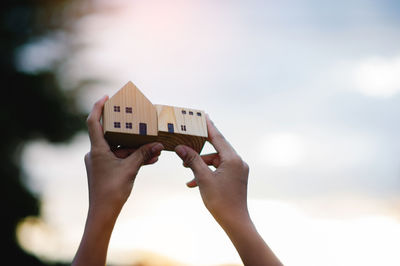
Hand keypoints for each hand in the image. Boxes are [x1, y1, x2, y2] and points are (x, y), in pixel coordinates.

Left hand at [73, 96, 163, 265]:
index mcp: (97, 150)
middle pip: (111, 134)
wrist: (103, 212)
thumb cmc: (112, 191)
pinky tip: (150, 159)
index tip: (106, 97)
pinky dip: (132, 157)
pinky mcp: (106, 169)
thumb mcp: (131, 169)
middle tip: (137, 118)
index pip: (93, 122)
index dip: (98, 107)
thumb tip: (159, 145)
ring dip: (135, 148)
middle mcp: (96, 153)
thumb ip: (144, 154)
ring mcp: (100, 162)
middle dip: (127, 129)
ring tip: (153, 147)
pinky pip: (120, 158)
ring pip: (119, 148)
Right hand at [175, 116, 281, 265]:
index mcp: (233, 159)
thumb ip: (192, 160)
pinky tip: (193, 183)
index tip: (203, 116)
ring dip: (201, 164)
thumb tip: (180, 147)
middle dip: (199, 150)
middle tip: (186, 144)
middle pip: (216, 149)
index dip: (209, 127)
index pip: (218, 137)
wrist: (235, 222)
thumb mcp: (203, 178)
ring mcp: (238, 171)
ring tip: (186, 170)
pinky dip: (208, 173)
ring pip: (216, 161)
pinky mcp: (236, 178)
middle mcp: (238, 162)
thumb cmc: (220, 201)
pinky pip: (220, 170)